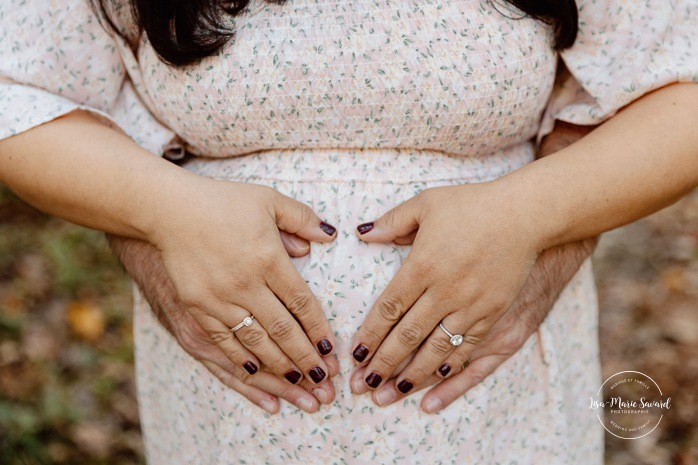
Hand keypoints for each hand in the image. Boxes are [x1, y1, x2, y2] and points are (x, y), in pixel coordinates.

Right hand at [147, 177, 337, 386]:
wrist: (168, 209)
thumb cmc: (222, 202)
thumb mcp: (268, 200)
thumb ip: (302, 218)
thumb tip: (329, 236)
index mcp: (268, 258)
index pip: (301, 303)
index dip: (319, 329)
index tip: (331, 350)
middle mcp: (245, 283)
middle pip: (283, 330)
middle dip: (306, 359)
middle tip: (324, 381)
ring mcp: (219, 299)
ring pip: (255, 342)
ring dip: (279, 367)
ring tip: (299, 384)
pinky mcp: (197, 307)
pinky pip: (224, 341)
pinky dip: (242, 360)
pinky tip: (257, 374)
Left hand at [350, 180, 539, 392]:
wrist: (527, 213)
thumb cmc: (474, 204)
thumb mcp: (427, 203)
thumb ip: (392, 221)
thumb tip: (362, 232)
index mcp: (423, 265)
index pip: (388, 308)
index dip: (370, 334)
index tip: (355, 354)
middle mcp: (445, 290)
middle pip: (407, 335)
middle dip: (383, 362)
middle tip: (364, 384)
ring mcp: (471, 304)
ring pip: (435, 348)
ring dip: (412, 373)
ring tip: (392, 390)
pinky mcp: (494, 312)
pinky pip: (468, 346)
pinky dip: (449, 365)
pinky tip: (434, 379)